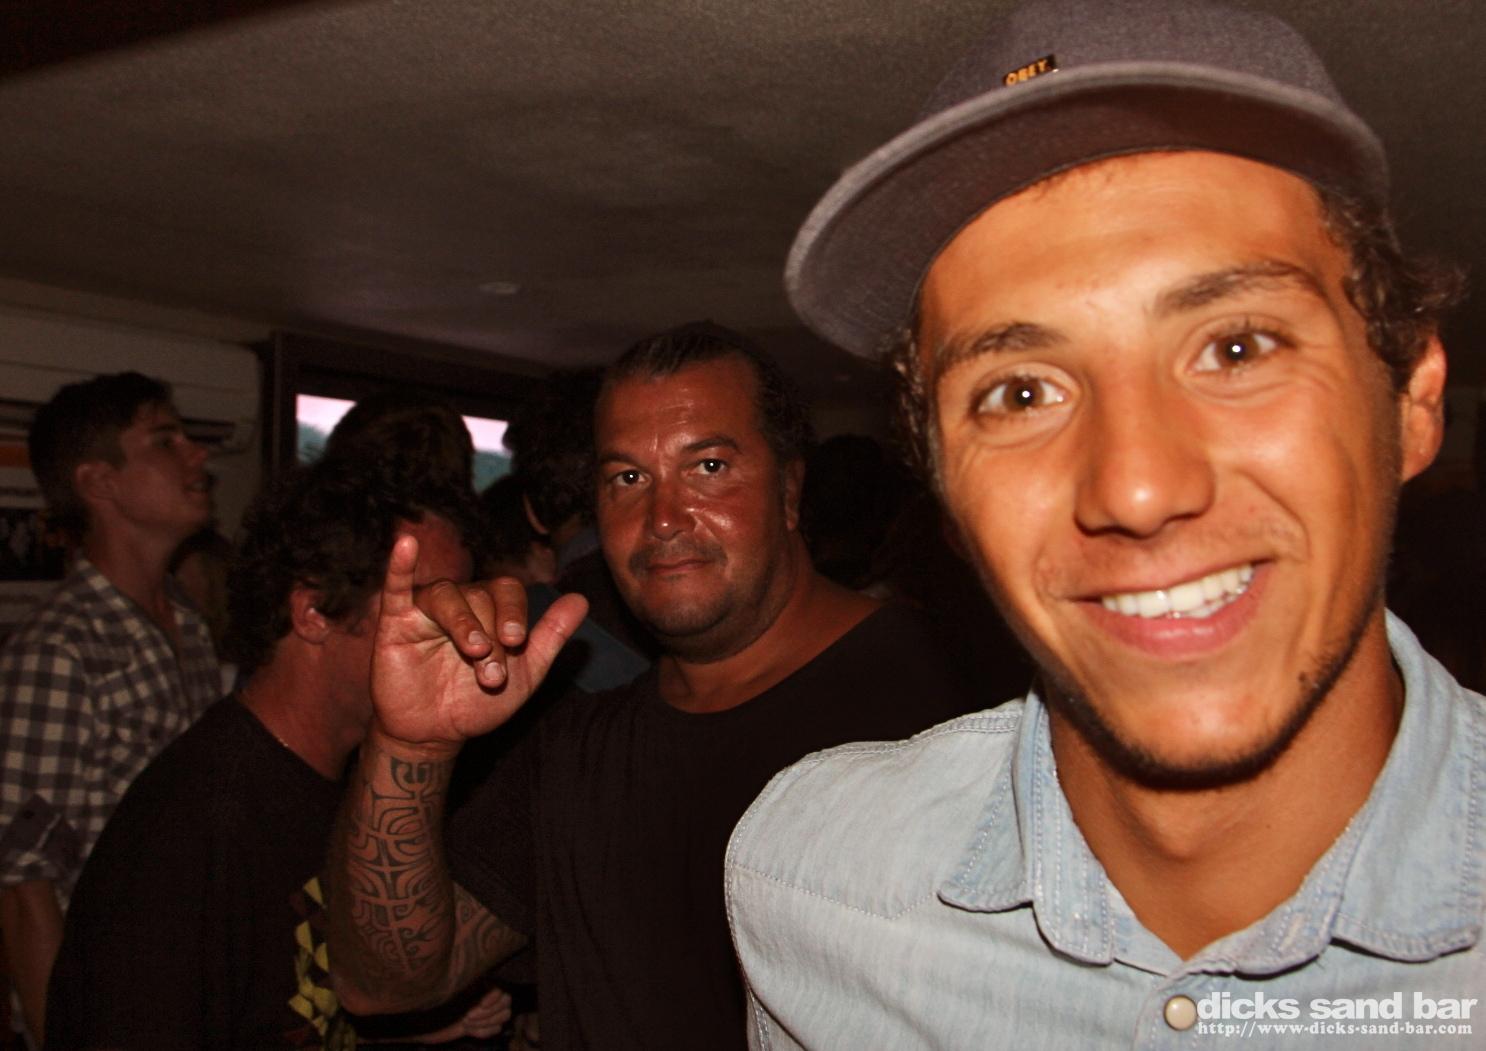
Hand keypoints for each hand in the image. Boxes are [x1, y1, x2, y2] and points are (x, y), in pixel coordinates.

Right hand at [371, 532, 586, 752]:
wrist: (436, 734)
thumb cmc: (478, 702)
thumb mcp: (524, 674)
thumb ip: (551, 636)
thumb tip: (581, 599)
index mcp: (491, 609)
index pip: (507, 591)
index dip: (514, 612)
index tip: (516, 641)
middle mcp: (460, 602)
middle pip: (479, 598)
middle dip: (490, 636)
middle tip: (492, 675)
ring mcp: (426, 610)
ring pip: (446, 595)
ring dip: (463, 622)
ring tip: (474, 650)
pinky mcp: (395, 622)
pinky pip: (396, 587)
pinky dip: (399, 566)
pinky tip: (406, 545)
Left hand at [407, 985, 513, 1042]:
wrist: (423, 1024)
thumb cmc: (435, 1004)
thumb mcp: (452, 991)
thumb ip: (470, 983)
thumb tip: (485, 976)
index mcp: (480, 981)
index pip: (502, 988)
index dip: (493, 998)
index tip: (479, 1003)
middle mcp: (487, 993)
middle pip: (506, 1003)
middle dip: (487, 1013)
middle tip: (468, 1017)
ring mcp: (487, 1009)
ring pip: (503, 1016)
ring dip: (486, 1023)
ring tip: (467, 1023)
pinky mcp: (484, 1024)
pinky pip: (496, 1029)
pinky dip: (483, 1032)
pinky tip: (468, 1031)